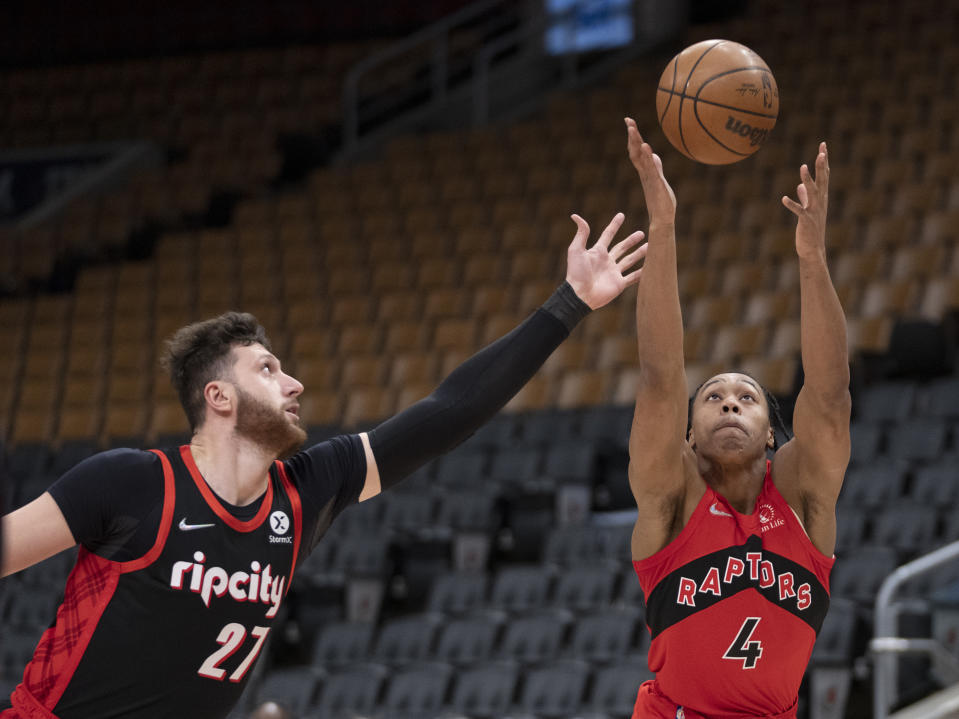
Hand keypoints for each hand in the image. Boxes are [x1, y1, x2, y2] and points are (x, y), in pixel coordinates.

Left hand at [566, 212, 645, 309]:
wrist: (580, 295)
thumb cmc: (576, 272)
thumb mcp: (576, 250)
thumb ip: (581, 233)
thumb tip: (575, 215)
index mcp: (597, 252)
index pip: (608, 235)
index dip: (614, 225)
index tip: (621, 215)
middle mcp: (607, 261)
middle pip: (622, 248)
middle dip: (631, 240)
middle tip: (642, 233)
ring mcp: (614, 273)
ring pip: (630, 261)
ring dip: (639, 254)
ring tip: (650, 246)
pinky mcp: (619, 284)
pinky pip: (633, 277)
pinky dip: (642, 272)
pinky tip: (650, 266)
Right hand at [625, 117, 675, 222]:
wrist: (662, 220)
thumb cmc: (662, 202)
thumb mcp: (660, 181)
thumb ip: (656, 168)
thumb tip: (655, 155)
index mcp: (645, 172)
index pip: (637, 151)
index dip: (633, 137)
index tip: (629, 122)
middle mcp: (645, 173)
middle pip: (635, 151)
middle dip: (632, 135)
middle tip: (628, 120)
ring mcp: (649, 178)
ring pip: (640, 157)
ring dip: (636, 142)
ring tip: (632, 129)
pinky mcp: (656, 184)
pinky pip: (651, 169)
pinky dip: (647, 157)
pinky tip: (645, 146)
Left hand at [782, 141, 828, 258]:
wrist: (813, 248)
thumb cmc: (811, 228)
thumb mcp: (809, 209)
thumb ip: (805, 196)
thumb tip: (799, 185)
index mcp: (821, 197)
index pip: (824, 175)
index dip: (824, 161)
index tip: (823, 145)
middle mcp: (820, 202)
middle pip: (822, 180)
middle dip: (821, 166)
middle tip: (822, 151)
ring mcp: (814, 211)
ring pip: (812, 192)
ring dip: (807, 179)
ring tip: (803, 167)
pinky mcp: (806, 221)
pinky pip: (798, 211)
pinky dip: (792, 204)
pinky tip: (784, 198)